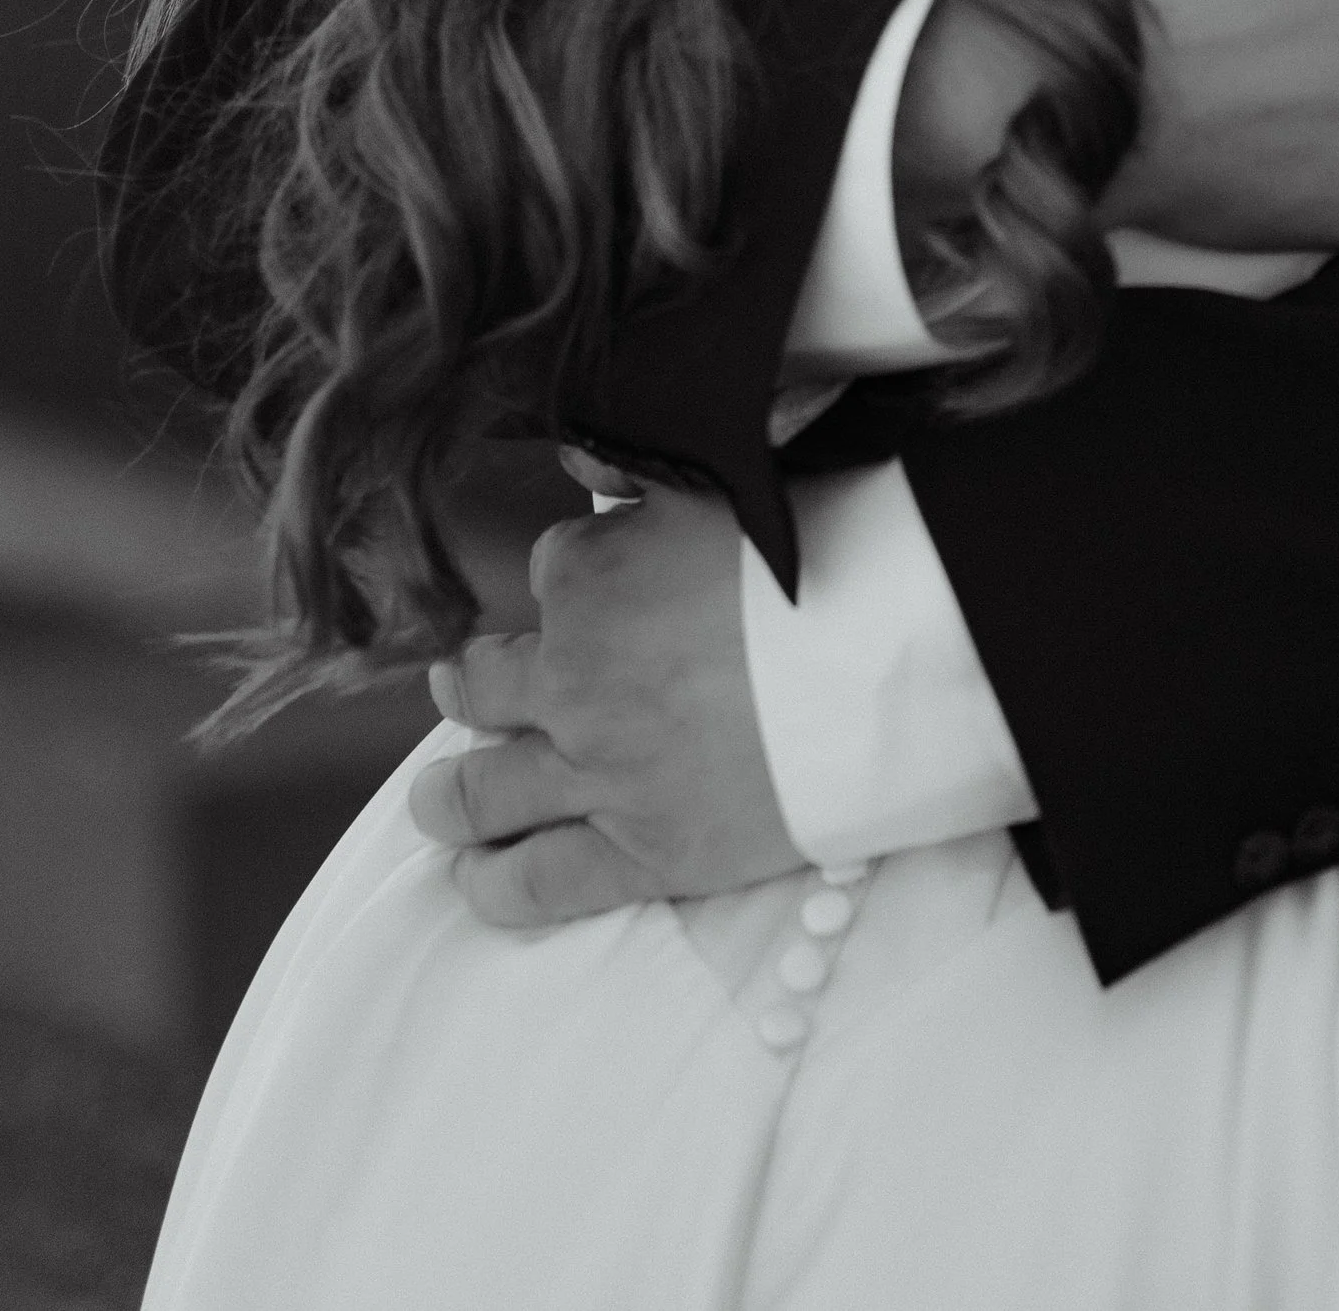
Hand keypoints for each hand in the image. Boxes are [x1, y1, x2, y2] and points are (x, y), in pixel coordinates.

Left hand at [408, 471, 802, 923]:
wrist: (901, 658)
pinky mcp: (644, 853)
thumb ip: (635, 467)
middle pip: (484, 687)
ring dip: (449, 794)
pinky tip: (474, 879)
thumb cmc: (828, 550)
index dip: (574, 578)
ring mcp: (601, 772)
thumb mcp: (726, 480)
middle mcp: (574, 677)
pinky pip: (538, 883)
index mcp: (589, 576)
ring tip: (437, 799)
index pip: (549, 572)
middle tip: (458, 689)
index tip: (596, 588)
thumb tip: (577, 456)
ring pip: (484, 792)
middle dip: (466, 687)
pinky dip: (492, 883)